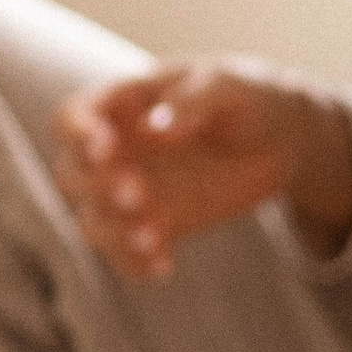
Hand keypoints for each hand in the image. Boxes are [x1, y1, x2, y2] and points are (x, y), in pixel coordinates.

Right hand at [53, 61, 351, 278]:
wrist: (279, 137)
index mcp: (120, 104)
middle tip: (135, 193)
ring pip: (93, 219)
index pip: (71, 118)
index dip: (77, 134)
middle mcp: (115, 150)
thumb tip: (152, 131)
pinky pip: (128, 252)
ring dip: (112, 232)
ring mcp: (132, 190)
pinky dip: (137, 263)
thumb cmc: (245, 96)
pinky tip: (163, 266)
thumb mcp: (225, 85)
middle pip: (72, 173)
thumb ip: (190, 103)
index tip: (104, 148)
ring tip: (150, 239)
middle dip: (96, 187)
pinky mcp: (155, 224)